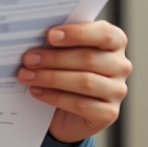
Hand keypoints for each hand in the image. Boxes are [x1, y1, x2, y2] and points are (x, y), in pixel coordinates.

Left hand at [17, 20, 131, 143]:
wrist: (67, 105)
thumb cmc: (65, 65)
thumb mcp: (63, 47)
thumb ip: (57, 38)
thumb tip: (32, 34)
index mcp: (114, 41)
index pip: (104, 33)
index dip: (77, 33)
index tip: (50, 35)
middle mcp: (120, 65)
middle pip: (88, 59)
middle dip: (53, 58)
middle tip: (28, 58)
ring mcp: (117, 91)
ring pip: (84, 82)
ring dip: (50, 77)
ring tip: (26, 75)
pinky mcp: (109, 113)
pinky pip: (81, 104)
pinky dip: (54, 97)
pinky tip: (36, 91)